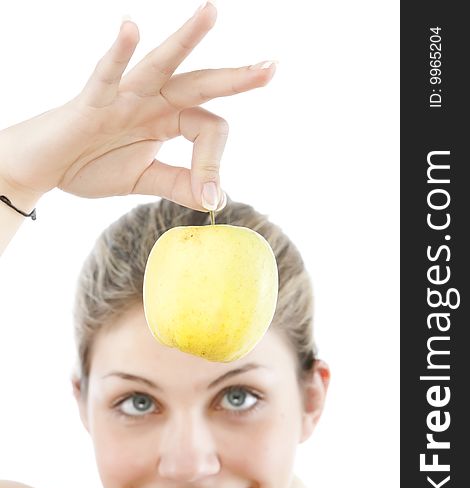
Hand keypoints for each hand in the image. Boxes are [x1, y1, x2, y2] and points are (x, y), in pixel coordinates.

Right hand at [0, 3, 275, 210]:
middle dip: (235, 78)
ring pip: (160, 65)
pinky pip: (107, 74)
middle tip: (271, 67)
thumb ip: (179, 185)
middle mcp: (152, 101)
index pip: (207, 130)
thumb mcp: (144, 179)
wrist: (47, 167)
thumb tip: (216, 200)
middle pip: (200, 84)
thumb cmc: (93, 164)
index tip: (210, 196)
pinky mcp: (92, 102)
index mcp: (168, 120)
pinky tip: (131, 27)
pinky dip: (118, 54)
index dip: (213, 165)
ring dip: (186, 39)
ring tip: (212, 12)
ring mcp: (124, 97)